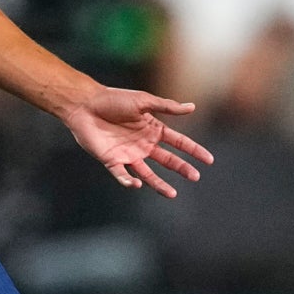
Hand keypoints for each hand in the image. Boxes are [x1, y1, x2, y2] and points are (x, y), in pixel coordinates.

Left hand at [60, 86, 214, 197]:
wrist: (85, 104)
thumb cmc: (113, 99)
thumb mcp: (143, 101)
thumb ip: (167, 107)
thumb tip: (192, 107)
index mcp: (153, 129)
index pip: (178, 142)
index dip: (193, 150)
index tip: (209, 160)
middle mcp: (143, 144)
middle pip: (167, 160)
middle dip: (182, 168)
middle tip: (196, 176)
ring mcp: (128, 154)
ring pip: (148, 174)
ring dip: (159, 184)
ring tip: (173, 194)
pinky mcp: (111, 160)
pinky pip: (122, 175)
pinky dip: (129, 181)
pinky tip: (138, 184)